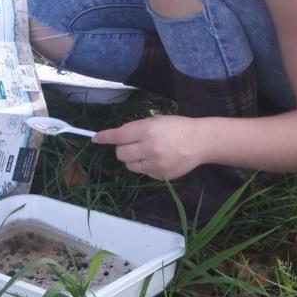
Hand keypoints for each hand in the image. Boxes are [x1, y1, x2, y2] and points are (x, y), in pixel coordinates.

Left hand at [93, 115, 207, 179]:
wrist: (201, 141)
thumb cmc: (177, 127)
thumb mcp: (156, 121)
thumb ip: (136, 129)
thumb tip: (117, 138)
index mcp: (147, 130)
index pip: (119, 136)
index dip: (105, 137)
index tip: (95, 139)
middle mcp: (149, 148)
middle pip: (120, 154)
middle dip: (122, 149)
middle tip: (133, 144)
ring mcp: (155, 164)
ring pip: (129, 166)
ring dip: (133, 159)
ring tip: (147, 152)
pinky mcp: (161, 175)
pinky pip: (143, 172)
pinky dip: (146, 166)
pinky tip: (159, 159)